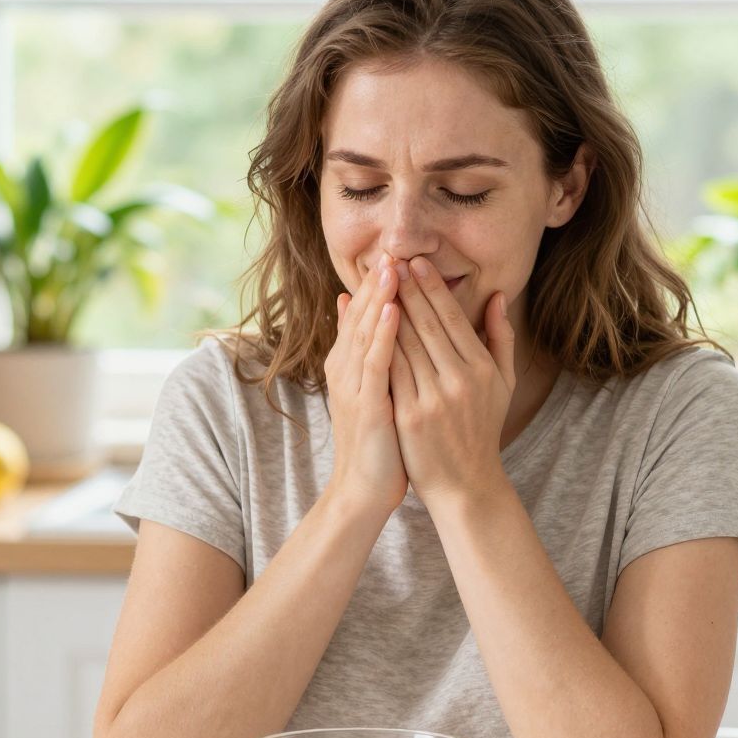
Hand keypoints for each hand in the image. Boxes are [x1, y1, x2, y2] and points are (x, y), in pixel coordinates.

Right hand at [323, 259, 407, 518]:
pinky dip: (381, 333)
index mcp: (350, 365)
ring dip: (377, 298)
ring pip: (364, 332)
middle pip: (360, 317)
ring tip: (390, 267)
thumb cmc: (378, 441)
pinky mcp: (365, 403)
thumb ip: (367, 354)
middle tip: (390, 249)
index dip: (375, 286)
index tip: (392, 255)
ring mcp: (353, 386)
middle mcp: (346, 370)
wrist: (364, 488)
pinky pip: (374, 361)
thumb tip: (357, 315)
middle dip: (376, 283)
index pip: (361, 316)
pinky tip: (391, 310)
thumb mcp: (371, 391)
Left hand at [388, 254, 515, 509]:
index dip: (433, 288)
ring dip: (388, 309)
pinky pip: (390, 372)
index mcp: (483, 368)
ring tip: (375, 283)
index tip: (416, 263)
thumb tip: (499, 296)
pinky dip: (379, 345)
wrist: (465, 484)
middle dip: (406, 289)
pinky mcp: (410, 415)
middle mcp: (460, 379)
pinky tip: (366, 324)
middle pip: (427, 324)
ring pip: (405, 343)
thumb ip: (501, 338)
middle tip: (390, 260)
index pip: (453, 318)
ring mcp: (434, 397)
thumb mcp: (503, 385)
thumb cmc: (482, 430)